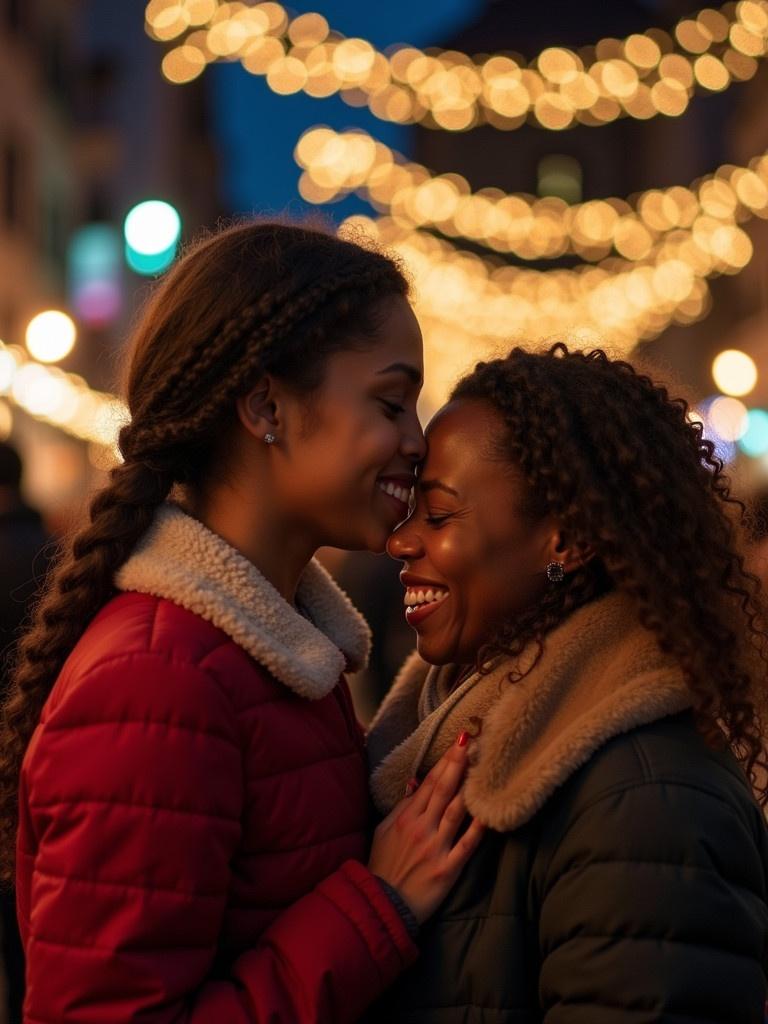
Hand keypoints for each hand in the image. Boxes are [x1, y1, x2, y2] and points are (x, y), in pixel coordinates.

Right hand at [368, 734, 484, 923]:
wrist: (382, 904)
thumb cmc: (382, 867)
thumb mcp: (383, 831)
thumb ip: (401, 807)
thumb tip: (415, 782)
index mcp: (405, 818)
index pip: (429, 783)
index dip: (445, 761)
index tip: (459, 742)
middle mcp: (421, 828)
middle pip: (443, 790)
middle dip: (458, 764)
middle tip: (472, 742)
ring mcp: (435, 848)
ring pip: (456, 811)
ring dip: (468, 788)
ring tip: (482, 768)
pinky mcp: (448, 869)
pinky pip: (466, 845)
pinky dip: (478, 829)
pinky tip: (489, 814)